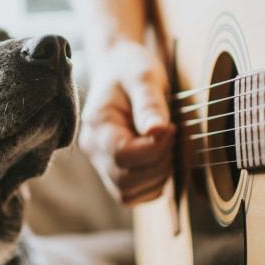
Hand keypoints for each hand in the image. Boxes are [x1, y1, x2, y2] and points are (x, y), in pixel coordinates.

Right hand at [80, 41, 174, 205]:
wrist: (119, 68)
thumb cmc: (131, 69)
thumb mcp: (144, 77)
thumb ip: (149, 104)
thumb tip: (158, 130)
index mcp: (96, 124)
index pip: (122, 155)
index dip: (154, 148)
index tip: (171, 126)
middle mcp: (93, 149)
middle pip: (125, 181)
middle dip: (158, 163)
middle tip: (171, 134)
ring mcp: (101, 163)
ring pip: (128, 194)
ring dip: (157, 176)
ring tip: (166, 145)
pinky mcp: (113, 172)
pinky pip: (132, 196)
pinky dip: (152, 185)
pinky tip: (161, 157)